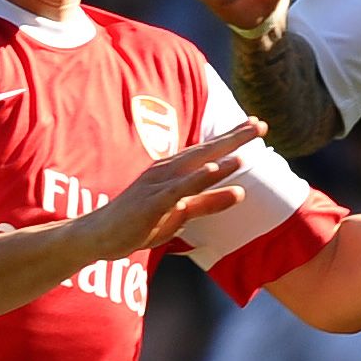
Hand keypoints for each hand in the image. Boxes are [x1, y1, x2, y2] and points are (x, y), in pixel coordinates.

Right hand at [79, 121, 261, 256]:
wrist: (100, 236)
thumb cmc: (141, 222)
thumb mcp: (182, 214)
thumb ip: (210, 202)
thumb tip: (241, 191)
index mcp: (174, 171)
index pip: (209, 152)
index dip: (233, 137)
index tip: (258, 124)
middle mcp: (167, 171)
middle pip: (206, 150)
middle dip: (234, 136)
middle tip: (260, 123)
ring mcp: (158, 184)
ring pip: (195, 164)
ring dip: (221, 149)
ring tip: (247, 139)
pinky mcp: (151, 201)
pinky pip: (177, 189)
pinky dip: (196, 178)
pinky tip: (214, 169)